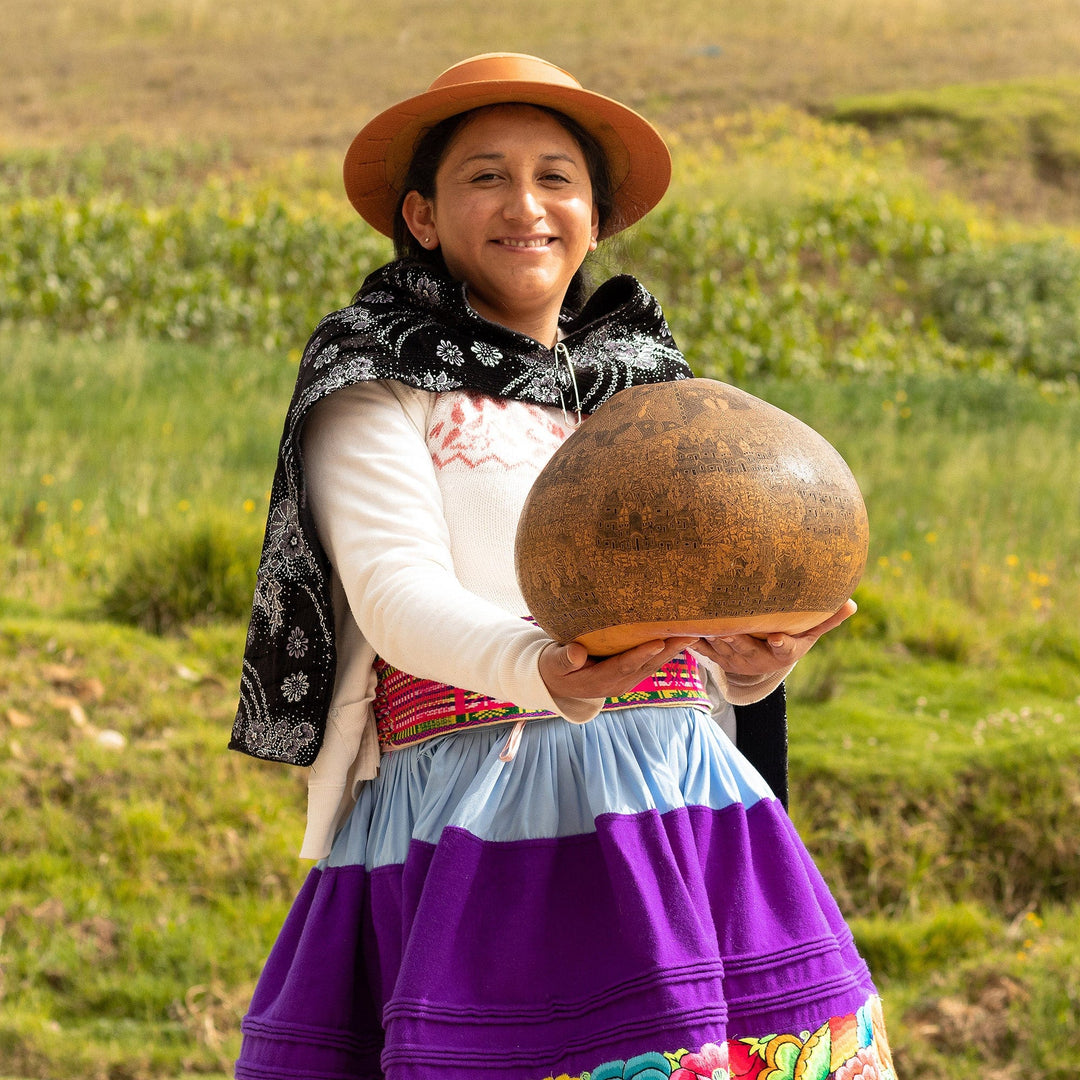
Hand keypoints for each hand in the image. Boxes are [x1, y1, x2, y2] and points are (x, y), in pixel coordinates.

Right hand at [539, 636, 698, 700]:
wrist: (558, 682)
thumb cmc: (554, 668)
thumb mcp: (553, 663)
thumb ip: (564, 658)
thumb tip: (578, 653)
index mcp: (600, 681)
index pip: (624, 666)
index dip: (641, 654)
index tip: (658, 642)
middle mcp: (619, 683)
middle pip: (648, 665)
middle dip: (670, 650)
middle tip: (691, 634)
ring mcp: (627, 680)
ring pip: (654, 664)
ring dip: (675, 649)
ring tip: (694, 632)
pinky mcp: (631, 673)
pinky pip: (652, 661)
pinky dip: (667, 649)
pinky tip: (679, 635)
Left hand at [691, 599, 857, 675]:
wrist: (762, 658)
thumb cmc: (791, 636)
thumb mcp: (809, 632)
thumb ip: (826, 619)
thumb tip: (852, 603)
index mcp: (783, 652)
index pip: (784, 650)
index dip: (781, 644)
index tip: (776, 637)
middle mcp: (758, 659)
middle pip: (747, 650)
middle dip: (737, 640)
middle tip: (728, 630)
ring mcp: (735, 659)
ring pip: (722, 650)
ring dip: (712, 640)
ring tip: (704, 626)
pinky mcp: (716, 656)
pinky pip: (702, 650)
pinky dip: (693, 642)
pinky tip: (684, 630)